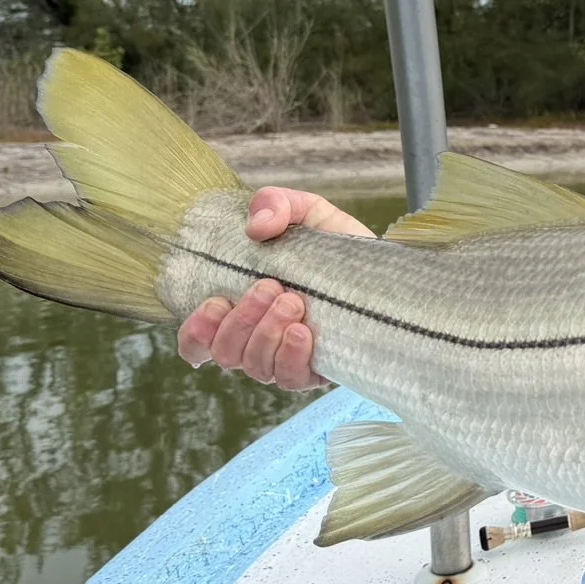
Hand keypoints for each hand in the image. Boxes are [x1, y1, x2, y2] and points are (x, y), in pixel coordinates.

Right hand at [175, 189, 374, 389]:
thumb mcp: (307, 213)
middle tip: (271, 287)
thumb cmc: (336, 247)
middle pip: (226, 352)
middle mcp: (258, 340)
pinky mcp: (317, 372)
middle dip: (242, 319)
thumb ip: (276, 204)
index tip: (216, 302)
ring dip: (266, 333)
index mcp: (242, 308)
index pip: (197, 341)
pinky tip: (303, 331)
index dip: (196, 331)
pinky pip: (290, 379)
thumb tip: (257, 225)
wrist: (388, 272)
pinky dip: (291, 355)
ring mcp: (287, 360)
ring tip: (294, 301)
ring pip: (255, 366)